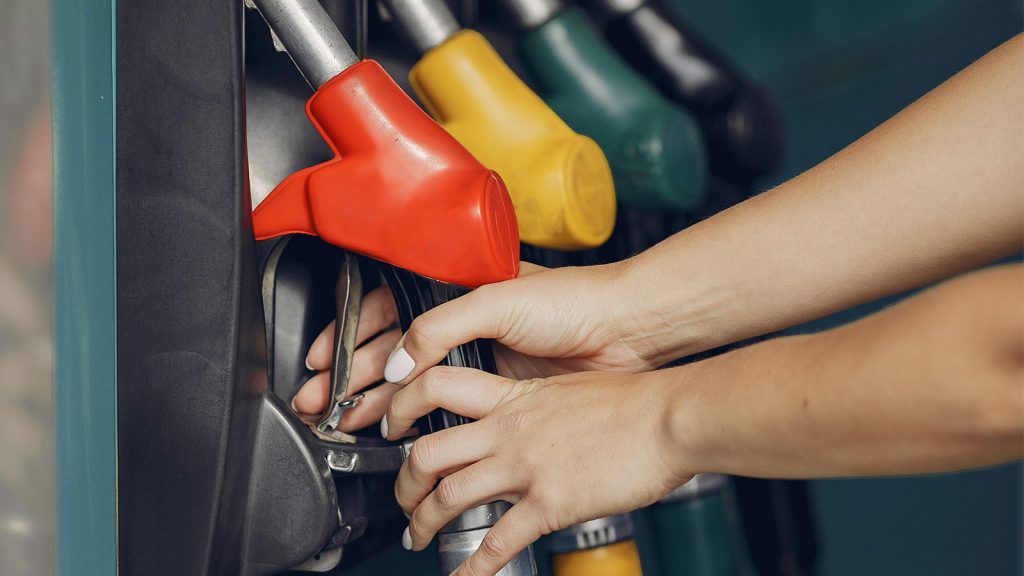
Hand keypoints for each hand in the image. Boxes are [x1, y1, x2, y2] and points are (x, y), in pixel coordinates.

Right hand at [294, 261, 653, 428]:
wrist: (624, 332)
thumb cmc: (573, 301)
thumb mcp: (497, 301)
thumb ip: (440, 329)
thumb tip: (399, 363)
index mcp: (456, 288)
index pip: (387, 308)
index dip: (351, 335)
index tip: (324, 359)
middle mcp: (463, 322)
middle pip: (391, 349)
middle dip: (351, 374)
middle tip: (321, 400)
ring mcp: (479, 357)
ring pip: (412, 380)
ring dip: (375, 399)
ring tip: (347, 420)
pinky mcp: (497, 389)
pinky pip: (443, 404)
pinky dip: (415, 417)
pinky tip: (396, 428)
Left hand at [383, 367, 690, 575]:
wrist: (669, 417)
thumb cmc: (633, 401)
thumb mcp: (569, 388)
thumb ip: (537, 403)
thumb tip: (526, 418)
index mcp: (513, 396)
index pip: (436, 387)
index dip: (401, 407)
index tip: (392, 426)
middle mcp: (508, 428)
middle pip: (427, 452)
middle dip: (404, 482)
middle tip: (404, 498)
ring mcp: (525, 466)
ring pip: (448, 495)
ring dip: (423, 523)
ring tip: (419, 538)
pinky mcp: (549, 502)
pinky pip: (496, 540)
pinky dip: (472, 567)